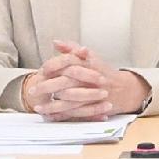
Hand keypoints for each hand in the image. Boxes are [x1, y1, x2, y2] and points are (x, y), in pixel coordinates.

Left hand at [26, 44, 141, 120]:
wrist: (124, 89)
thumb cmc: (104, 72)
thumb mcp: (91, 56)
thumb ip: (72, 48)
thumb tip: (56, 42)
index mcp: (88, 64)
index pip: (67, 62)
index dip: (52, 66)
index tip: (42, 71)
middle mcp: (90, 79)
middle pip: (65, 82)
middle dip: (47, 87)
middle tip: (33, 90)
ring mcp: (92, 95)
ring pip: (68, 101)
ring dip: (51, 106)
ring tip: (37, 107)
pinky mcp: (93, 108)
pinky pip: (74, 113)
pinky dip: (61, 116)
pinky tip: (50, 116)